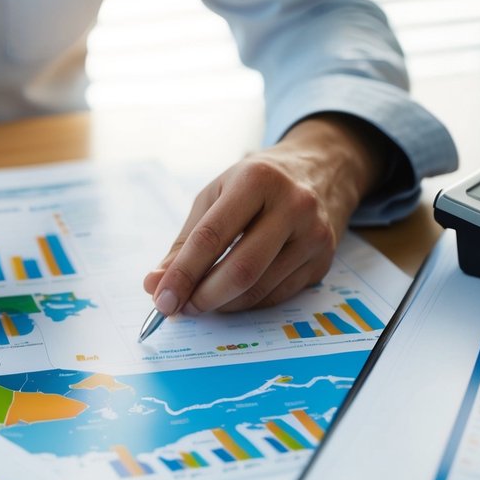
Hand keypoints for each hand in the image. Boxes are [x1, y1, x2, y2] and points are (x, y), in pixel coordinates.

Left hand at [143, 114, 386, 314]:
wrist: (321, 171)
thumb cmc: (256, 184)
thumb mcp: (216, 196)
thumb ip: (185, 241)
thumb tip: (156, 284)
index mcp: (257, 180)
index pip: (212, 237)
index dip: (183, 273)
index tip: (162, 298)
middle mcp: (293, 206)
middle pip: (241, 270)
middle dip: (203, 297)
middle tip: (180, 308)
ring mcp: (314, 235)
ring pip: (259, 289)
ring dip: (222, 305)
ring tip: (200, 302)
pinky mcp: (323, 260)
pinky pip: (277, 296)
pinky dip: (246, 303)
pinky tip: (230, 298)